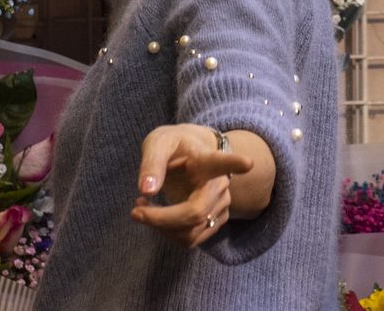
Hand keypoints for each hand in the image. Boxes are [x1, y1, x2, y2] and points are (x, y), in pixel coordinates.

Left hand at [130, 124, 254, 248]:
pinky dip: (167, 234)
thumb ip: (151, 163)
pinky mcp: (214, 222)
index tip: (248, 163)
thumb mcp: (158, 144)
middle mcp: (220, 185)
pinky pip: (190, 240)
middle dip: (161, 219)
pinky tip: (157, 218)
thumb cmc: (174, 146)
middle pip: (195, 212)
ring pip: (191, 232)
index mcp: (207, 160)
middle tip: (135, 210)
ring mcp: (221, 206)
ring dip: (160, 228)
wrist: (190, 154)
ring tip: (142, 209)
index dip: (234, 163)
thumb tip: (146, 190)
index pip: (222, 162)